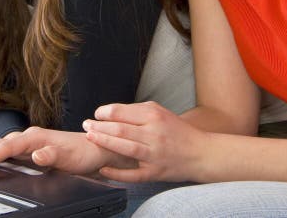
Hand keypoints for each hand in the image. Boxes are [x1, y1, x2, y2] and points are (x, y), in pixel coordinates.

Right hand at [0, 127, 123, 173]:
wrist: (96, 148)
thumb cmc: (84, 153)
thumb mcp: (70, 157)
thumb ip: (53, 155)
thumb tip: (37, 155)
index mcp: (34, 137)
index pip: (5, 147)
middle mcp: (28, 137)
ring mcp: (26, 142)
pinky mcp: (27, 148)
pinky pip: (0, 150)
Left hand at [84, 101, 210, 182]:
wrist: (201, 153)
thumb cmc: (178, 132)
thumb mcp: (161, 113)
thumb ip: (138, 111)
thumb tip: (112, 112)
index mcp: (154, 116)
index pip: (121, 111)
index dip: (104, 112)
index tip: (96, 115)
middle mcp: (154, 134)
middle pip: (119, 129)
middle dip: (98, 127)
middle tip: (86, 125)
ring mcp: (154, 154)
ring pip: (124, 148)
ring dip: (103, 143)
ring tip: (90, 138)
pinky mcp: (155, 172)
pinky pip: (132, 174)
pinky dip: (116, 172)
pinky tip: (103, 169)